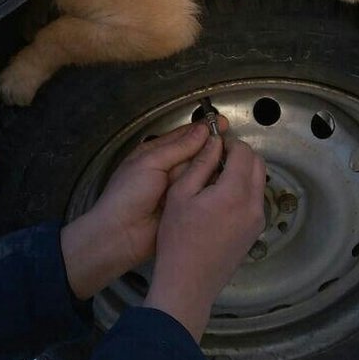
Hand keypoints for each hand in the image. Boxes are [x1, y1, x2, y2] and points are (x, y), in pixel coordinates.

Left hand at [61, 120, 225, 299]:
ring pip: (202, 173)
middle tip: (236, 146)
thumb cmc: (128, 194)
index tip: (224, 124)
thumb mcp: (150, 163)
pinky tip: (231, 183)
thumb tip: (203, 131)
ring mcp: (179, 189)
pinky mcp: (186, 207)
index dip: (204, 129)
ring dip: (216, 168)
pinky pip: (202, 194)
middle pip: (196, 154)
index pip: (184, 136)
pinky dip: (214, 189)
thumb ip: (177, 148)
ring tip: (237, 162)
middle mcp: (170, 169)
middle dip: (213, 148)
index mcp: (156, 153)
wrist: (120, 235)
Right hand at [143, 134, 265, 341]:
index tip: (213, 144)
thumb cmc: (178, 239)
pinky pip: (254, 200)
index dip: (229, 143)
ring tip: (213, 181)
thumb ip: (201, 163)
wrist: (188, 283)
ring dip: (242, 172)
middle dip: (239, 155)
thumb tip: (214, 142)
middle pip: (258, 164)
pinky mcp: (254, 233)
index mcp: (235, 192)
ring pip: (258, 182)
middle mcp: (254, 204)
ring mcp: (257, 221)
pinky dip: (242, 190)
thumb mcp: (181, 194)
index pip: (244, 152)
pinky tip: (218, 201)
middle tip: (214, 159)